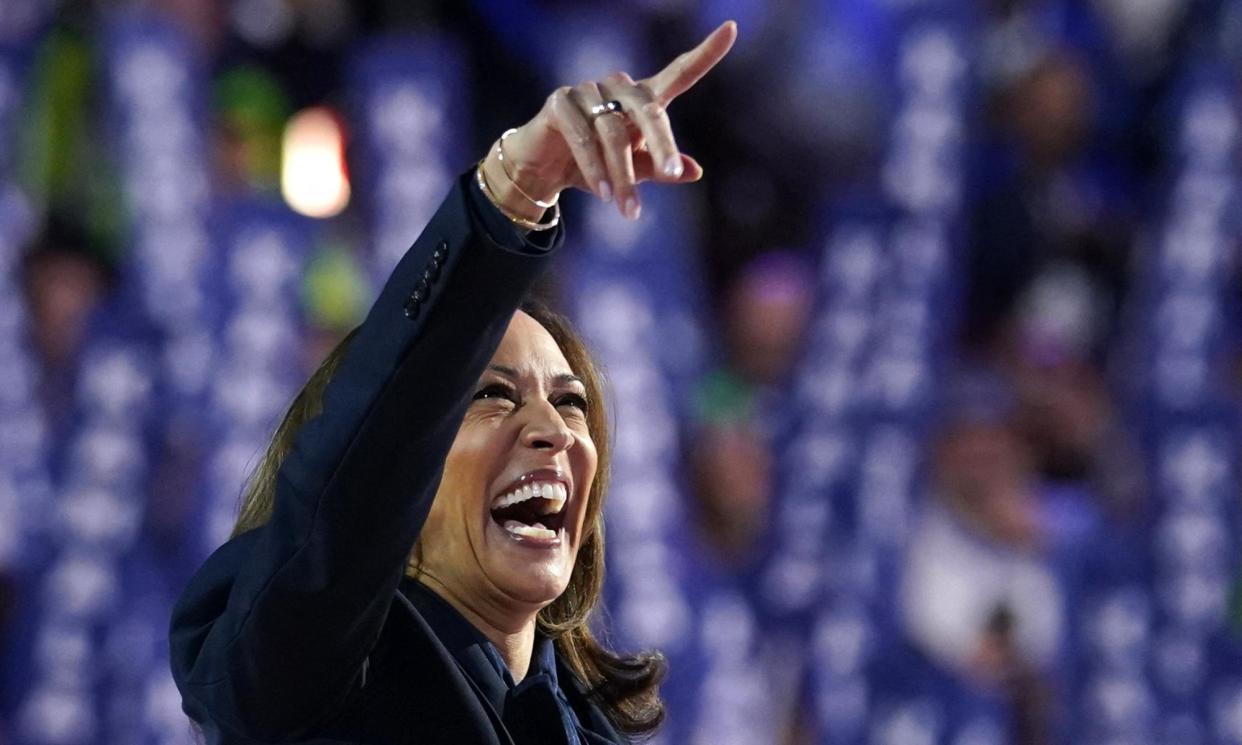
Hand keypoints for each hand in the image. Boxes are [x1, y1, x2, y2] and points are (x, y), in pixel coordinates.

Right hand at [481, 21, 736, 220]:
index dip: (705, 53)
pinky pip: (584, 138)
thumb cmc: (594, 168)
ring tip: (628, 211)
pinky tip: (603, 193)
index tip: (732, 29)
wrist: (542, 173)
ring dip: (623, 176)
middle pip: (649, 110)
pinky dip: (596, 168)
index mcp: (641, 99)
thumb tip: (694, 171)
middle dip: (662, 145)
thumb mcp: (631, 173)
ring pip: (614, 134)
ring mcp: (587, 90)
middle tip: (672, 174)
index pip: (678, 73)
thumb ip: (658, 170)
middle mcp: (617, 87)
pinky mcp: (560, 102)